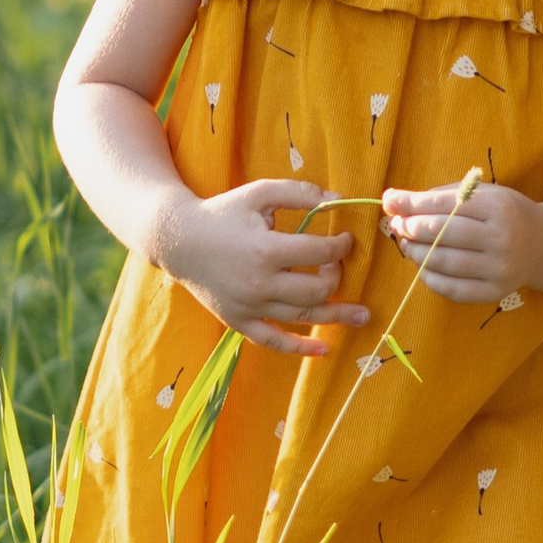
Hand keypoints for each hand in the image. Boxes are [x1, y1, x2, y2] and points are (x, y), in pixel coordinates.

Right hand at [159, 177, 370, 355]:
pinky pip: (272, 341)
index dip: (342, 246)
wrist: (178, 240)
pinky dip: (299, 348)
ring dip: (336, 316)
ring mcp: (249, 306)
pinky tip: (325, 349)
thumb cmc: (222, 212)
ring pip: (302, 317)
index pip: (320, 252)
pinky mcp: (239, 320)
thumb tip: (338, 200)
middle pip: (316, 289)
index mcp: (266, 250)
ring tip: (363, 316)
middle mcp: (259, 283)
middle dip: (336, 276)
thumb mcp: (259, 193)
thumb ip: (300, 193)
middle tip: (337, 265)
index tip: (346, 239)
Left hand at [382, 171, 542, 305]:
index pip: (445, 205)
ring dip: (415, 253)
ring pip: (443, 262)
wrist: (542, 246)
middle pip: (442, 233)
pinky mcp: (495, 292)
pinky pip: (452, 289)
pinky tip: (423, 266)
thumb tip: (391, 201)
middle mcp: (501, 239)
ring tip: (407, 244)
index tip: (390, 202)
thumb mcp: (480, 194)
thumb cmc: (502, 214)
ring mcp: (499, 269)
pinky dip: (429, 277)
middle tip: (397, 225)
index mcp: (497, 207)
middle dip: (411, 228)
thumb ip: (437, 196)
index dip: (412, 204)